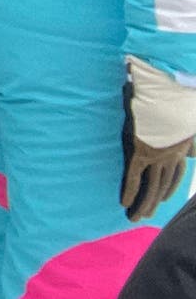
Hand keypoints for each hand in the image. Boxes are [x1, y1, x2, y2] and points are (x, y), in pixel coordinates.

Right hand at [124, 57, 195, 220]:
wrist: (168, 95)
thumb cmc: (173, 99)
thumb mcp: (185, 118)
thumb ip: (186, 132)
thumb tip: (189, 148)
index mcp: (180, 147)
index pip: (176, 173)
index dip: (170, 188)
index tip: (164, 199)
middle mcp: (171, 156)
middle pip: (164, 185)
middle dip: (156, 201)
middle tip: (147, 215)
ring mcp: (157, 156)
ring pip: (153, 186)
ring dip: (145, 204)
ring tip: (136, 217)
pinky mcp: (141, 152)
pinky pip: (134, 176)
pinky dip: (130, 191)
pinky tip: (124, 203)